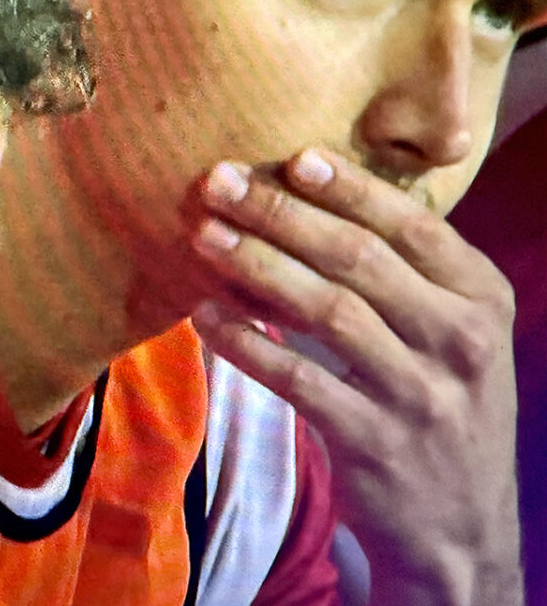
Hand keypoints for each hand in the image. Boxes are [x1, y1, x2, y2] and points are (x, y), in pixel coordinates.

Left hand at [189, 148, 521, 605]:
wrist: (462, 527)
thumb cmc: (439, 400)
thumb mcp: (451, 332)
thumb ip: (402, 272)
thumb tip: (310, 195)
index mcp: (480, 297)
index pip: (412, 226)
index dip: (351, 188)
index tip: (292, 156)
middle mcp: (460, 340)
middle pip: (359, 259)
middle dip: (280, 213)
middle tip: (218, 182)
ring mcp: (420, 395)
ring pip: (327, 311)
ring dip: (256, 266)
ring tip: (202, 235)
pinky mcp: (374, 443)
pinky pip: (299, 380)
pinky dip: (247, 344)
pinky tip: (205, 315)